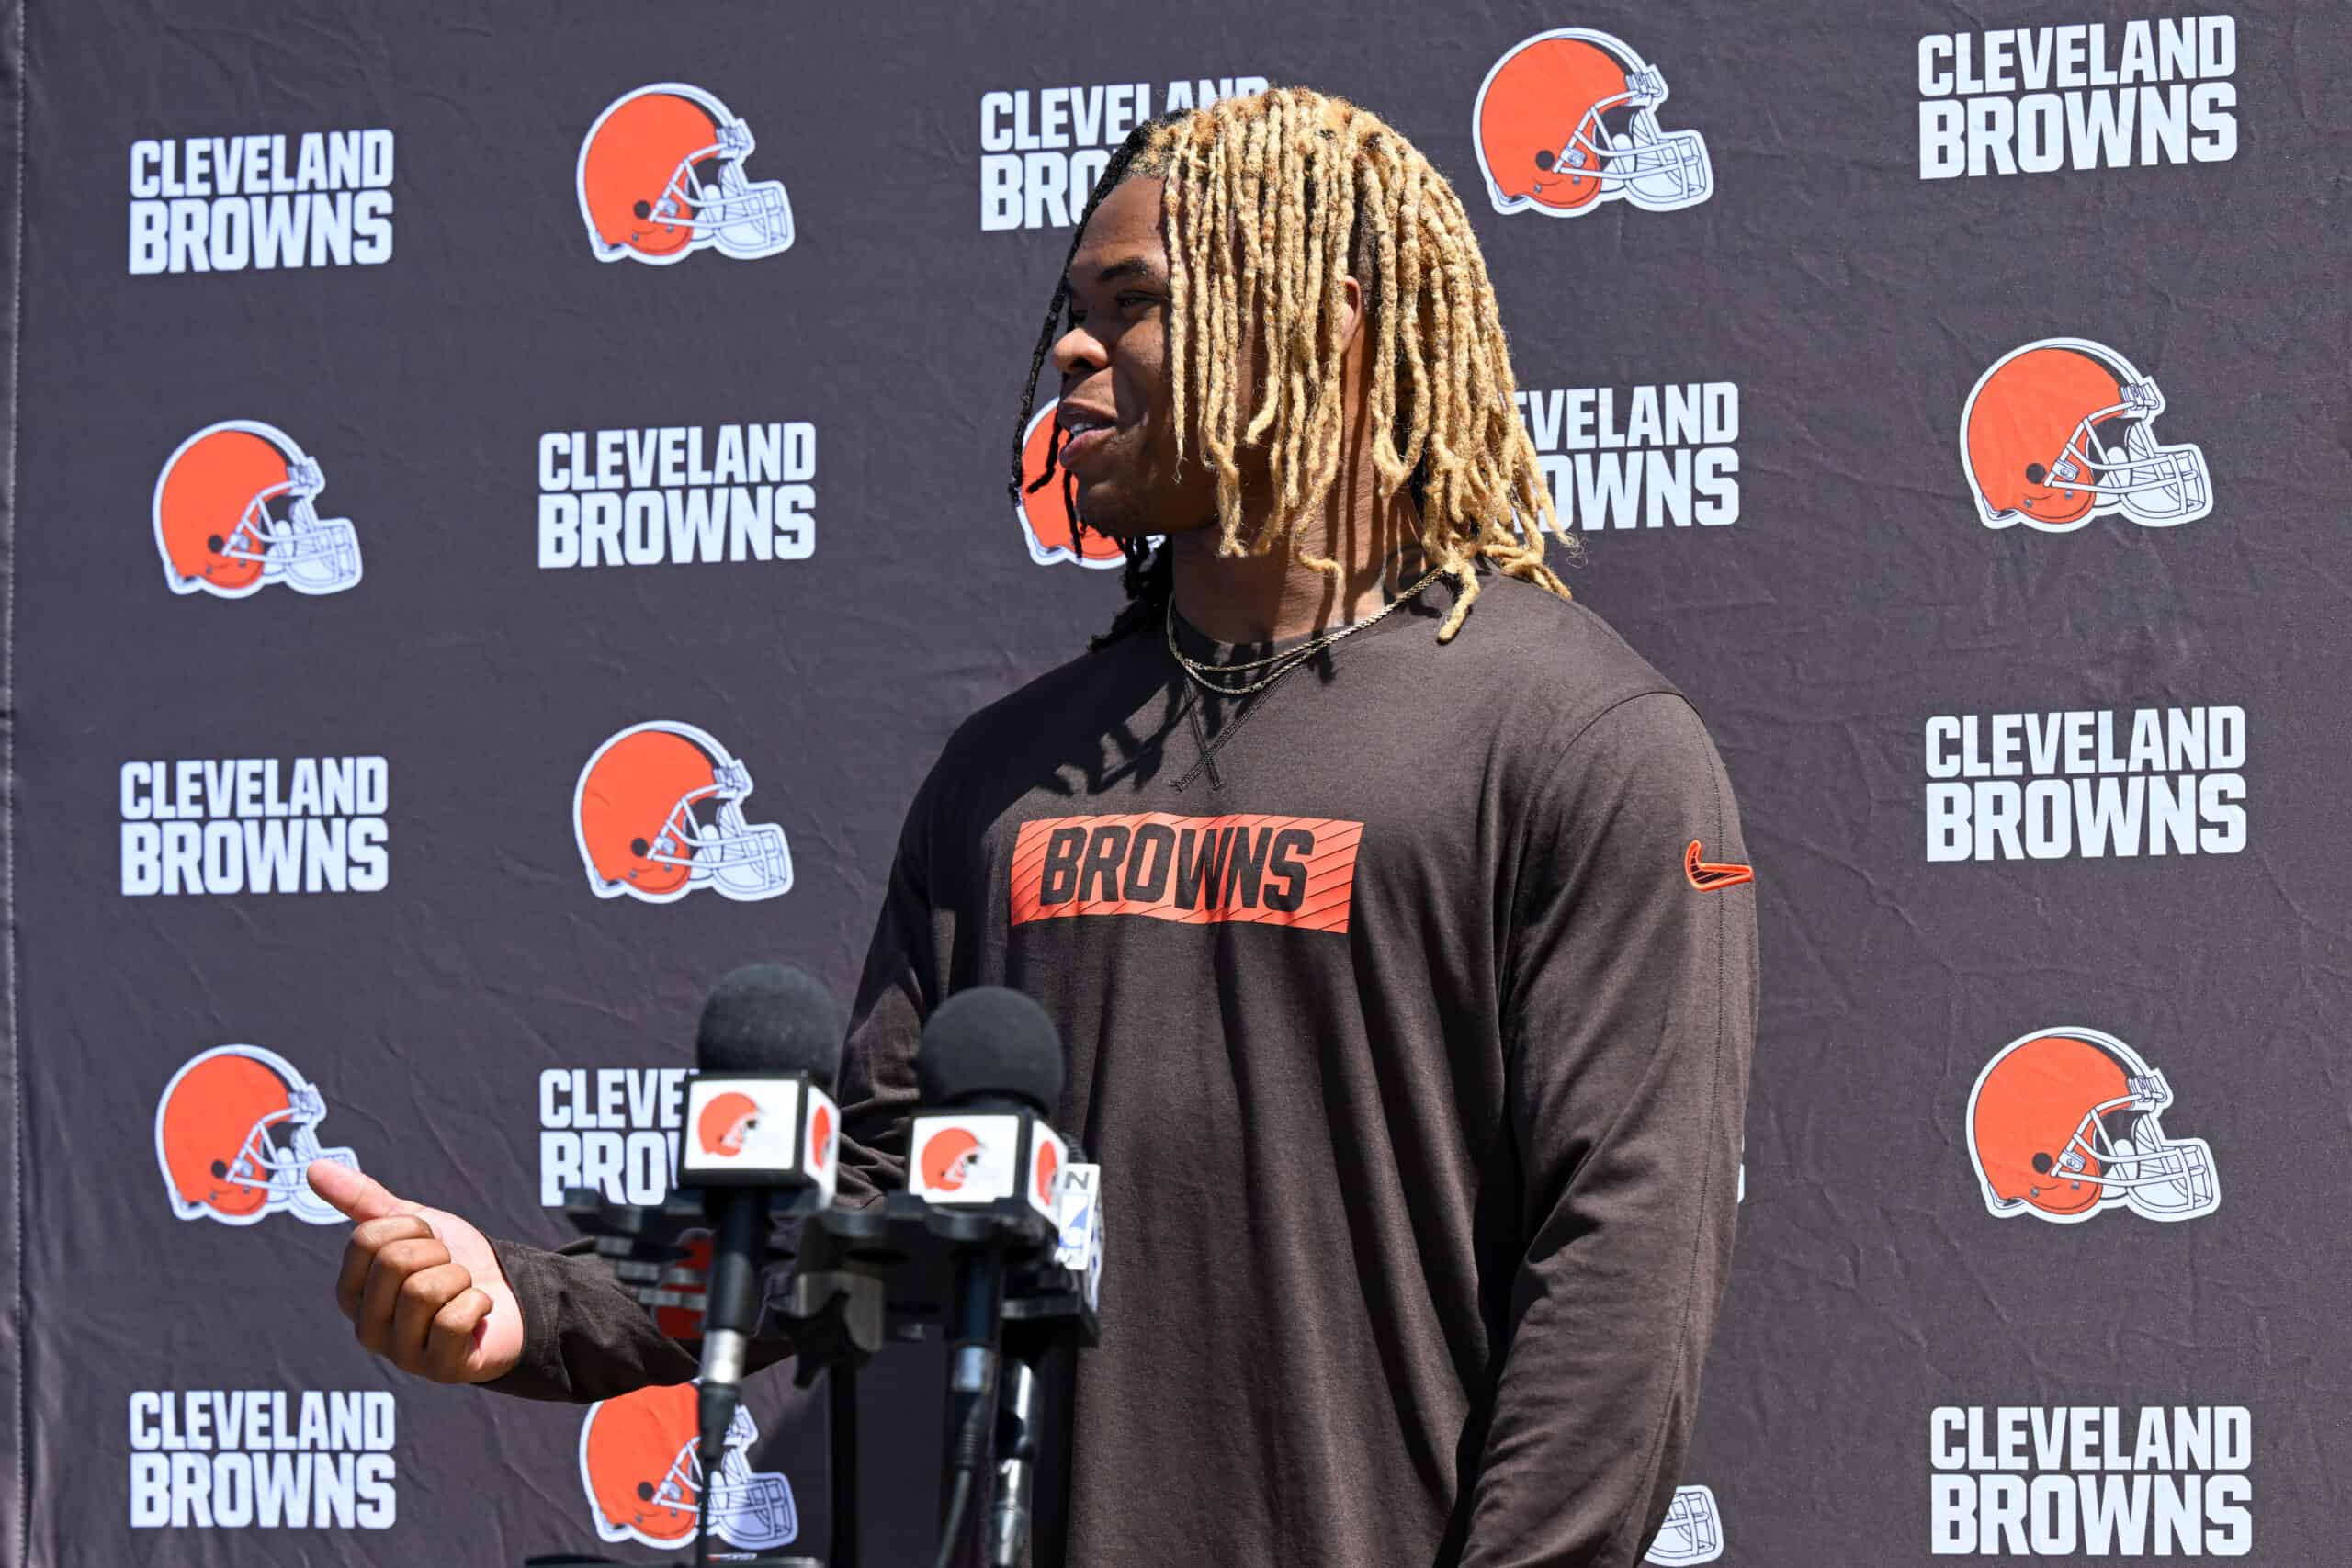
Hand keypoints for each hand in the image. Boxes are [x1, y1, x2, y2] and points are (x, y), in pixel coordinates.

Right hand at [308, 1161, 523, 1383]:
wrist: (513, 1296)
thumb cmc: (455, 1262)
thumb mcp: (412, 1226)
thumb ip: (363, 1201)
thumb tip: (313, 1166)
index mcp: (352, 1293)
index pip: (366, 1239)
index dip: (411, 1227)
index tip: (428, 1241)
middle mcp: (367, 1329)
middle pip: (396, 1261)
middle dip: (437, 1252)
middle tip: (449, 1267)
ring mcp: (401, 1355)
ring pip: (426, 1289)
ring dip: (460, 1278)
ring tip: (462, 1291)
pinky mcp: (439, 1369)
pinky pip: (456, 1319)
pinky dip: (479, 1303)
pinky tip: (478, 1314)